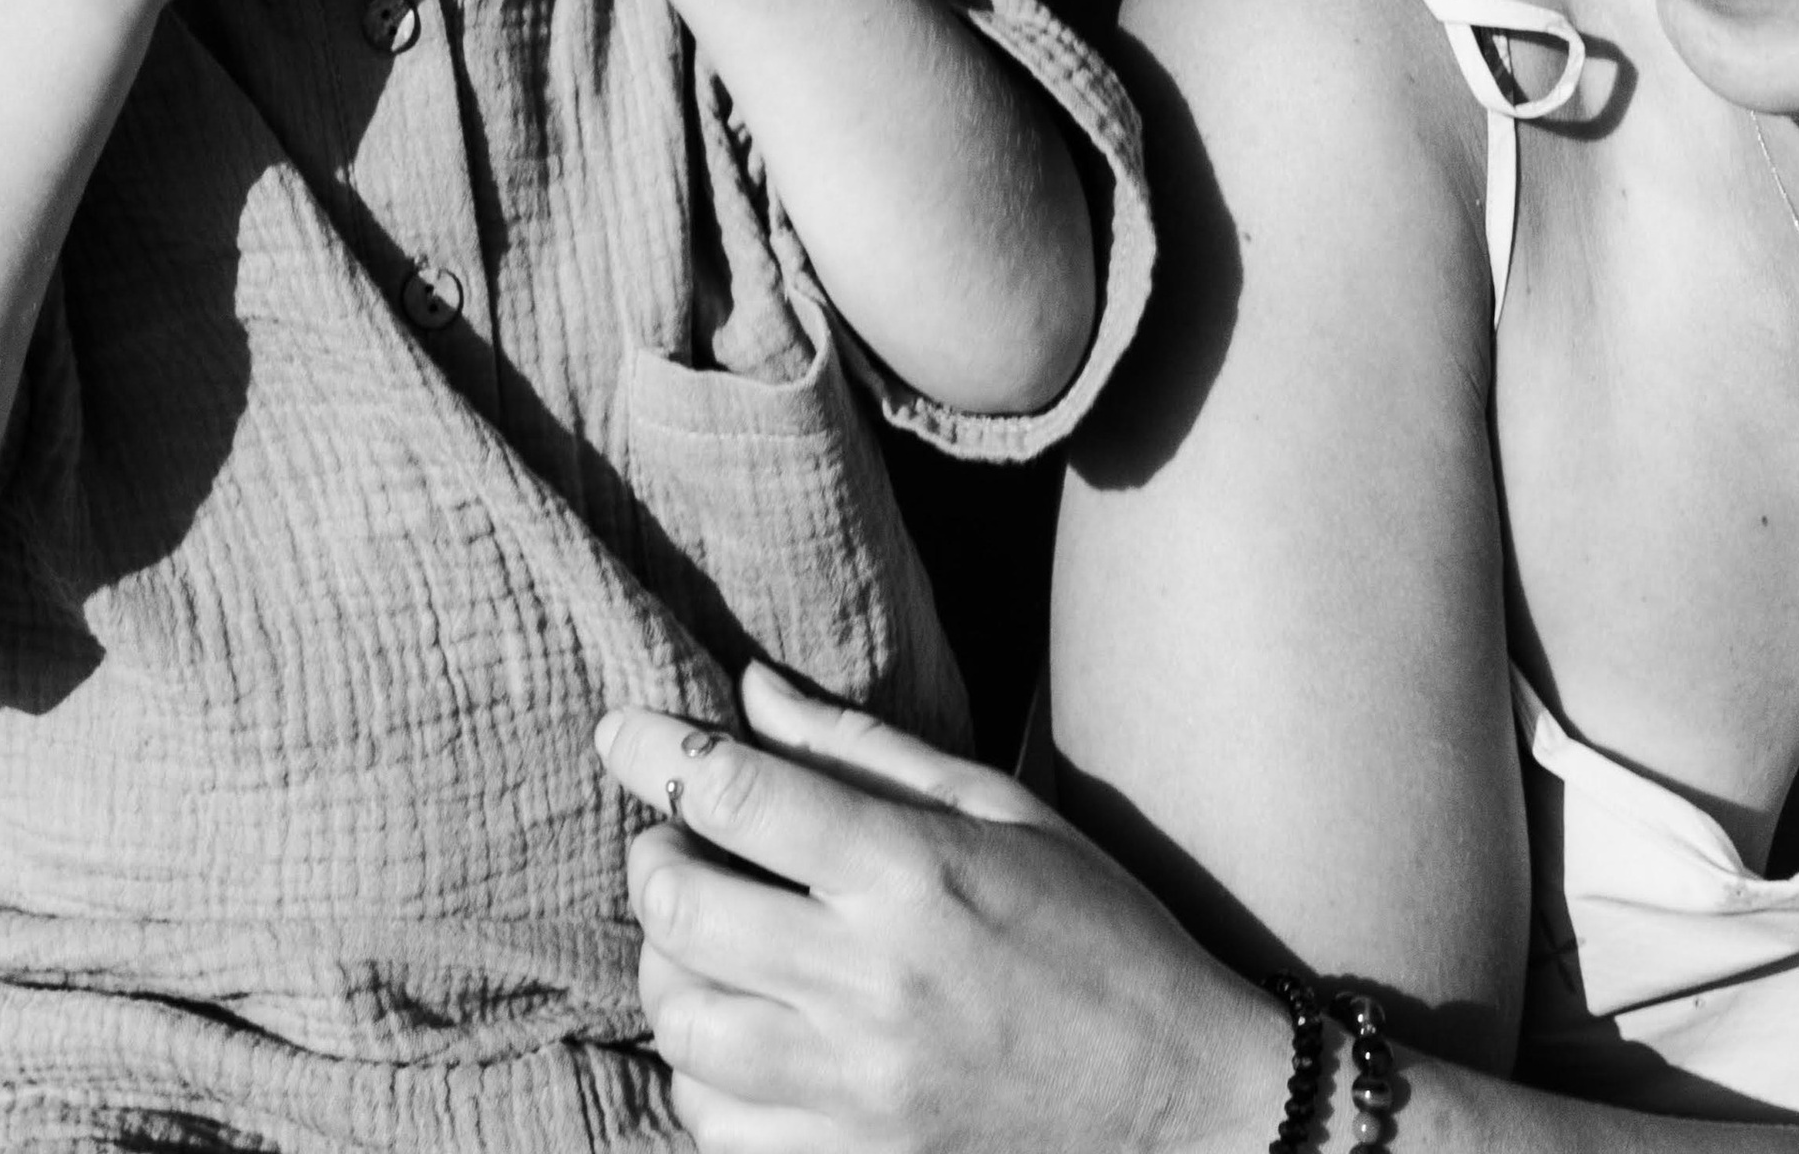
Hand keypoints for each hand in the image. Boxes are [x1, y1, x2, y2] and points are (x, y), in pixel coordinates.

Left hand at [598, 665, 1276, 1152]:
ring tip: (701, 937)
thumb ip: (861, 748)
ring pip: (684, 1027)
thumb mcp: (995, 808)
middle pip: (685, 910)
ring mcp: (860, 1090)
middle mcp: (873, 984)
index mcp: (912, 873)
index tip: (621, 729)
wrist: (1176, 1092)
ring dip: (668, 969)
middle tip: (672, 840)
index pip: (736, 795)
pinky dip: (701, 1073)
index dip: (656, 748)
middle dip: (653, 858)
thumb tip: (749, 689)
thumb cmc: (1092, 927)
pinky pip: (717, 1126)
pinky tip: (737, 1030)